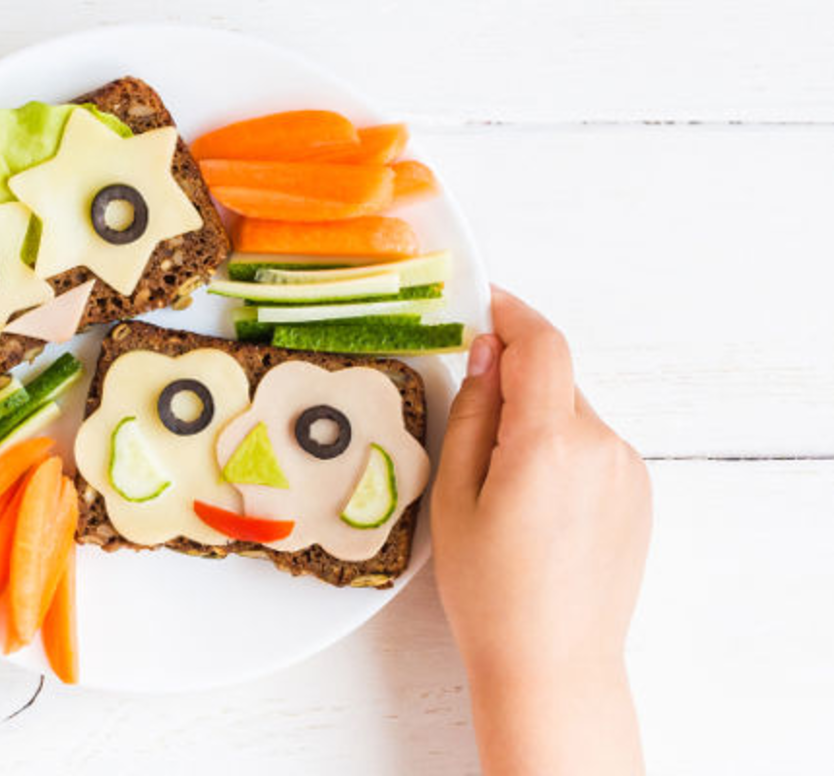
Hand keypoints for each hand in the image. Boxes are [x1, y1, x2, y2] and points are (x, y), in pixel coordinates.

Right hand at [432, 287, 650, 774]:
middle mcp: (601, 445)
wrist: (551, 663)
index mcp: (549, 441)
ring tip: (500, 490)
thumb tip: (487, 352)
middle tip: (469, 425)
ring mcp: (627, 470)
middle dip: (513, 383)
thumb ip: (474, 412)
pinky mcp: (639, 494)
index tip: (482, 303)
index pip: (542, 344)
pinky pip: (593, 449)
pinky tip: (534, 509)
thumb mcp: (454, 496)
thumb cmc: (490, 592)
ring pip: (573, 416)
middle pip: (555, 380)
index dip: (510, 313)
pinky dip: (561, 455)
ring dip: (537, 424)